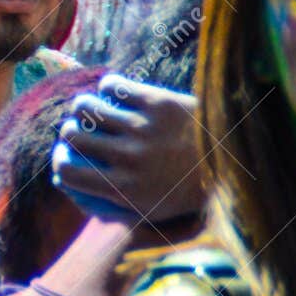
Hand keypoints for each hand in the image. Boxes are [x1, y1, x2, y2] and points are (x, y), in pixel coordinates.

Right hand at [52, 75, 203, 225]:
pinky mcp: (156, 102)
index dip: (59, 162)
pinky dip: (109, 87)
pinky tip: (115, 92)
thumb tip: (68, 186)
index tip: (63, 156)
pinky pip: (113, 85)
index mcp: (126, 190)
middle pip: (73, 135)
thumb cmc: (190, 189)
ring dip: (84, 107)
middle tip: (79, 131)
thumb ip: (112, 203)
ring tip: (93, 109)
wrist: (236, 163)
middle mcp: (129, 159)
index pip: (68, 174)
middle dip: (69, 132)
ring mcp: (142, 128)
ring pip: (86, 106)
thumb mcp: (152, 210)